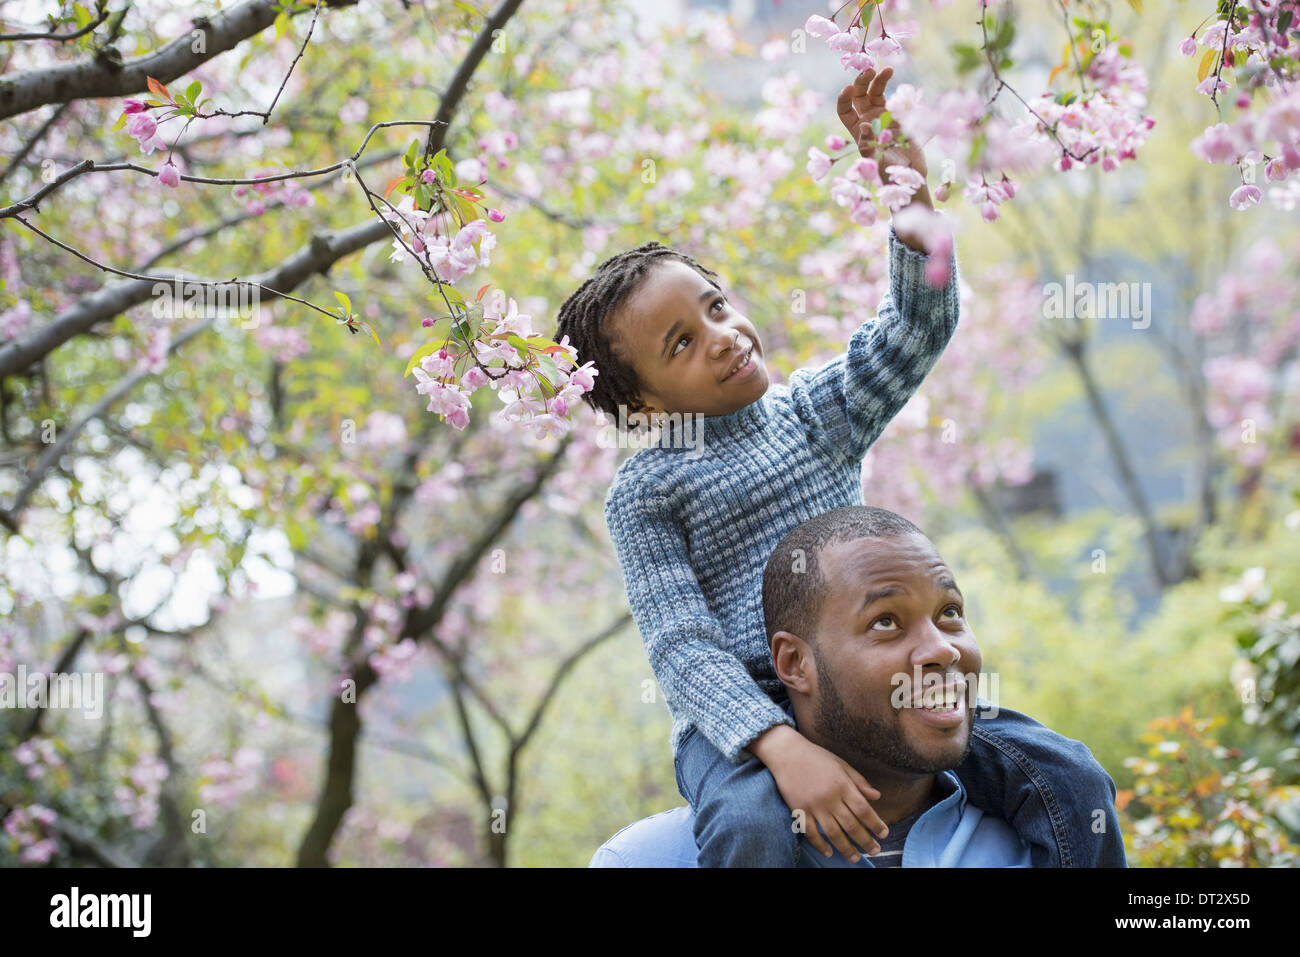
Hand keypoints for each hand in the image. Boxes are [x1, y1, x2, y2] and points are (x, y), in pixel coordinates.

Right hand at [753, 725, 887, 862]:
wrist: (786, 753)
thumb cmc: (816, 757)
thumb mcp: (841, 764)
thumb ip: (859, 781)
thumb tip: (877, 796)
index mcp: (842, 784)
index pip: (863, 809)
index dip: (875, 824)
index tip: (884, 834)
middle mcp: (830, 797)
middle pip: (851, 825)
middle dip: (866, 841)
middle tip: (875, 851)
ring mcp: (813, 805)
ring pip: (833, 833)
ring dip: (846, 848)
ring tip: (855, 858)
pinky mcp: (799, 810)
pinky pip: (810, 833)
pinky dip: (820, 845)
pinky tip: (829, 852)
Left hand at [836, 66, 929, 198]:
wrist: (910, 174)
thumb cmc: (888, 172)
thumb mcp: (875, 161)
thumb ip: (868, 145)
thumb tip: (864, 125)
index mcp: (856, 131)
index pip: (844, 110)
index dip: (844, 98)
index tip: (848, 89)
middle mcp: (866, 120)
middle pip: (858, 96)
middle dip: (861, 82)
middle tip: (869, 71)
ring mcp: (881, 115)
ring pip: (874, 91)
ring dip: (877, 79)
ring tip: (886, 69)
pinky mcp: (895, 113)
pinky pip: (888, 94)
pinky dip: (887, 82)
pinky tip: (890, 71)